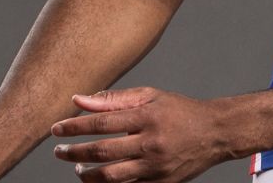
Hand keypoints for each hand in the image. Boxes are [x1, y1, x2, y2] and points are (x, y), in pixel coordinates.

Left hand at [50, 86, 228, 182]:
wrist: (215, 133)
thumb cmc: (180, 112)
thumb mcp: (150, 97)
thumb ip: (114, 99)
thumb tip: (80, 101)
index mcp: (148, 117)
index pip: (102, 122)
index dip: (75, 127)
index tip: (57, 129)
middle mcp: (151, 142)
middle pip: (103, 151)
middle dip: (74, 153)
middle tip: (60, 151)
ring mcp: (156, 166)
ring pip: (111, 176)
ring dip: (87, 175)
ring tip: (78, 168)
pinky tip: (99, 179)